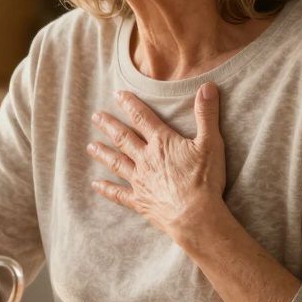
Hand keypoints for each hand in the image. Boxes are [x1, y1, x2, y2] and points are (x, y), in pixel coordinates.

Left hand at [86, 82, 226, 242]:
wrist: (196, 216)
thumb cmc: (204, 179)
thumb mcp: (211, 142)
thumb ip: (206, 114)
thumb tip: (207, 86)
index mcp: (162, 143)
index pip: (142, 118)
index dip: (130, 105)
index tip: (117, 95)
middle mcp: (146, 159)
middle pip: (123, 138)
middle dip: (109, 126)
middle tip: (95, 117)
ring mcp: (140, 181)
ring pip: (117, 163)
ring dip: (103, 153)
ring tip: (90, 146)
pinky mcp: (140, 202)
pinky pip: (119, 194)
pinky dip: (107, 189)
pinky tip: (96, 185)